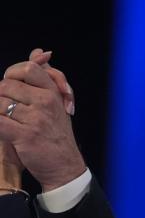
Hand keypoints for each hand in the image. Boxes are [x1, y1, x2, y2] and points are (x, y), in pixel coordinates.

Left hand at [0, 59, 85, 191]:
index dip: (12, 74)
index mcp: (53, 93)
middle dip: (0, 97)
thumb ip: (44, 76)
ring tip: (8, 122)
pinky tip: (3, 129)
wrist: (65, 166)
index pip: (28, 68)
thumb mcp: (55, 103)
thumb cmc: (56, 135)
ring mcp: (36, 119)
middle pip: (6, 85)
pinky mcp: (25, 135)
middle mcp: (46, 102)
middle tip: (10, 110)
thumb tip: (40, 52)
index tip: (11, 86)